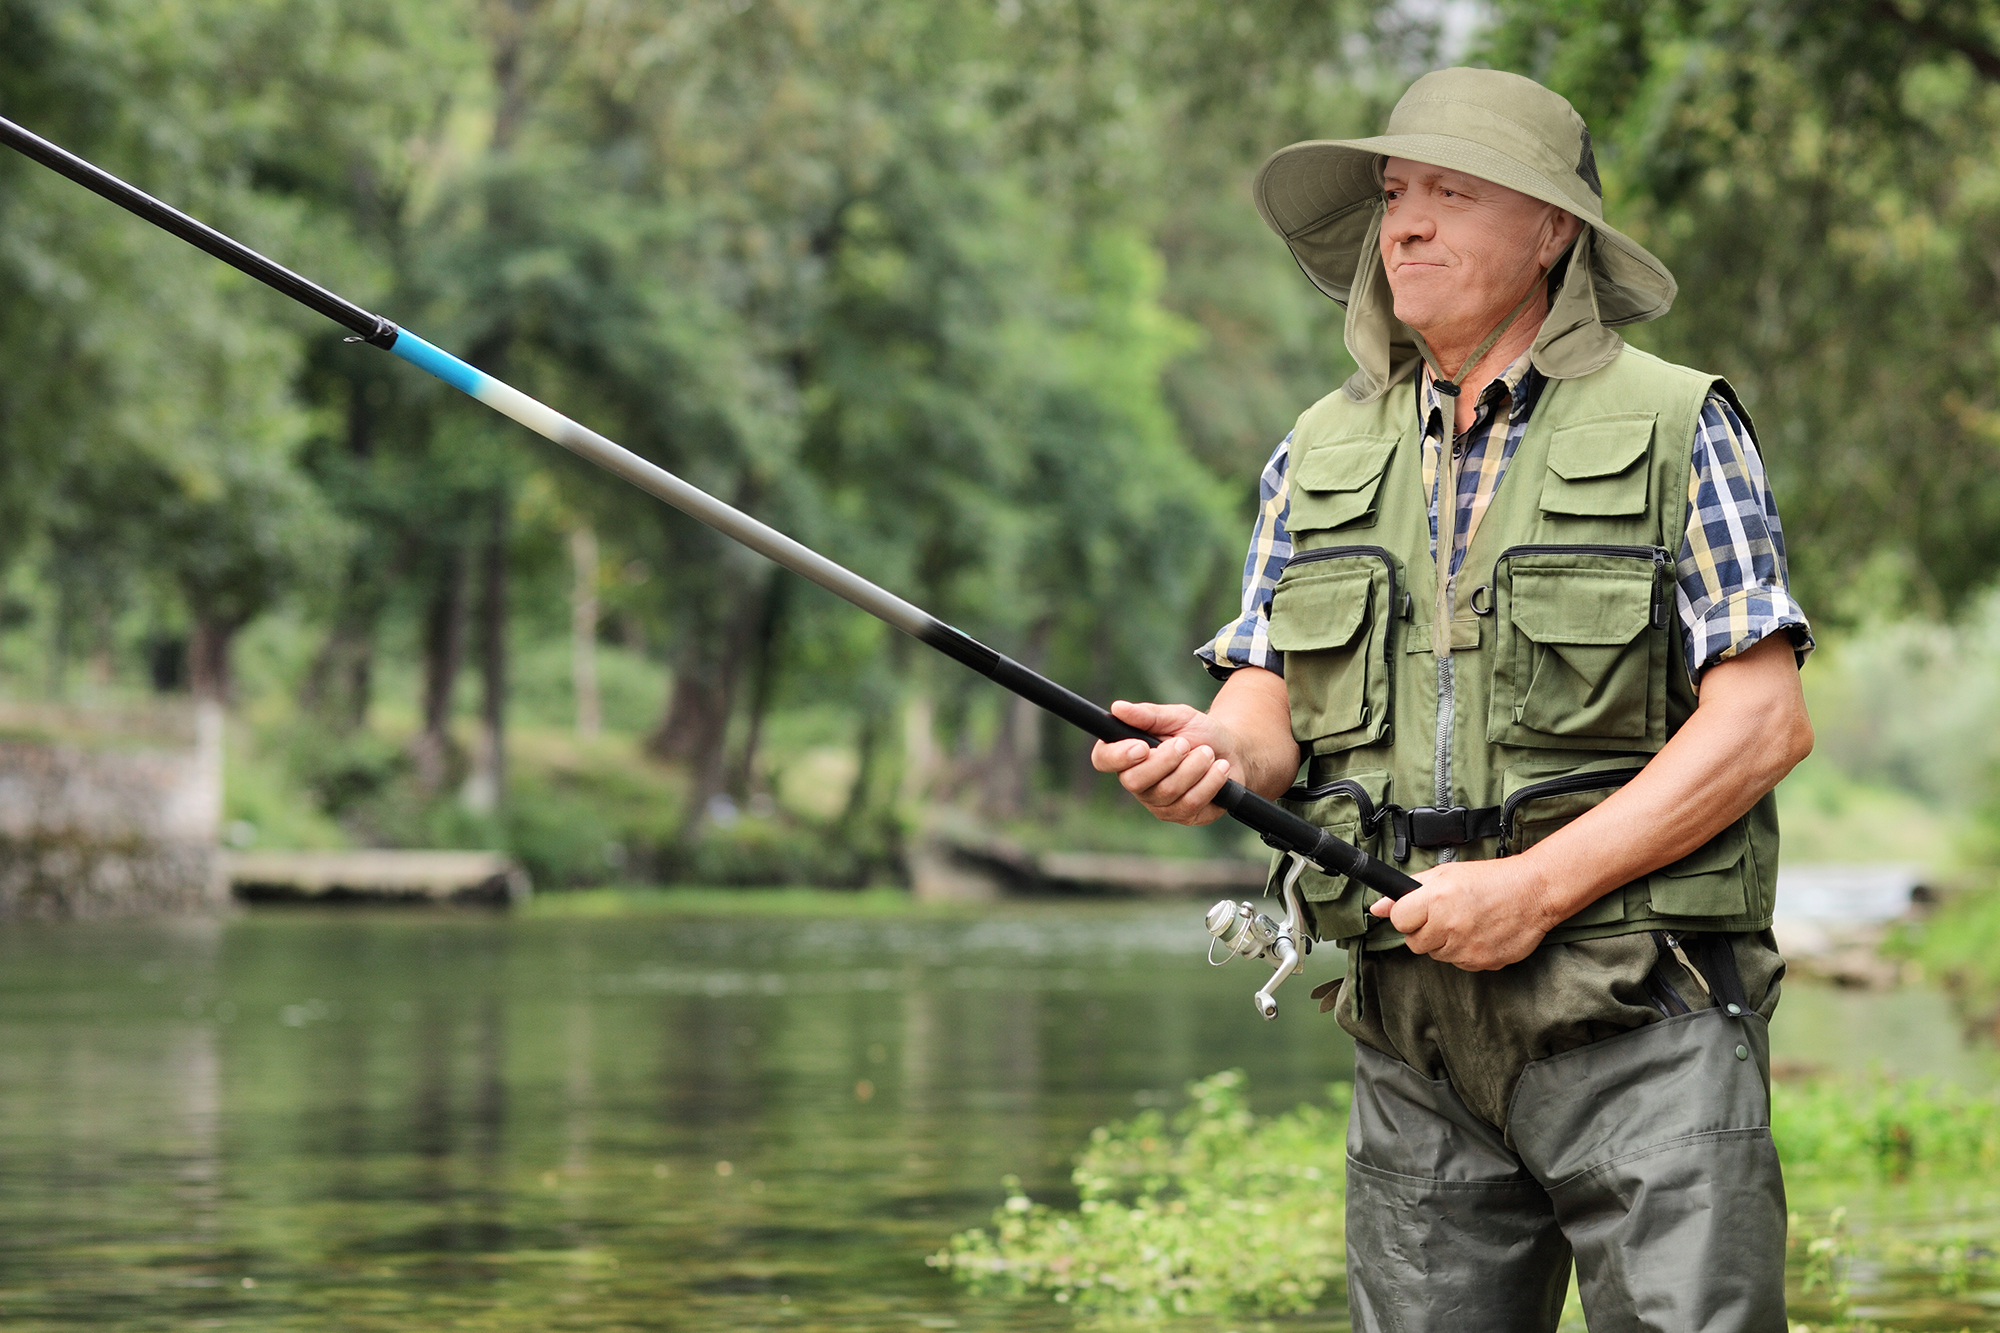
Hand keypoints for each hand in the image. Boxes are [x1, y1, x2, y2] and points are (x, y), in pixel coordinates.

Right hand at [1089, 700, 1233, 825]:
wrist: (1232, 751)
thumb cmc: (1198, 732)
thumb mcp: (1176, 716)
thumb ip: (1148, 715)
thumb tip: (1118, 708)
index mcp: (1127, 755)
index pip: (1103, 759)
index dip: (1118, 756)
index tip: (1142, 746)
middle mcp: (1138, 782)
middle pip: (1134, 781)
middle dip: (1166, 760)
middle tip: (1185, 744)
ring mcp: (1159, 803)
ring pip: (1168, 791)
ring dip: (1194, 767)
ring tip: (1208, 753)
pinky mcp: (1183, 816)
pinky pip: (1191, 803)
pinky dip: (1210, 781)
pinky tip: (1219, 769)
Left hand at [1367, 855, 1556, 970]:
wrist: (1535, 892)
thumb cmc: (1492, 879)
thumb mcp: (1446, 873)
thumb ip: (1409, 890)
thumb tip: (1378, 907)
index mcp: (1435, 900)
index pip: (1398, 921)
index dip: (1406, 915)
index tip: (1417, 911)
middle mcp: (1448, 926)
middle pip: (1414, 943)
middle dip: (1424, 931)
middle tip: (1445, 916)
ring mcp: (1465, 947)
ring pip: (1437, 955)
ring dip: (1445, 942)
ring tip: (1466, 922)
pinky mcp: (1481, 963)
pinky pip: (1460, 963)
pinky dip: (1465, 951)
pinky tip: (1479, 933)